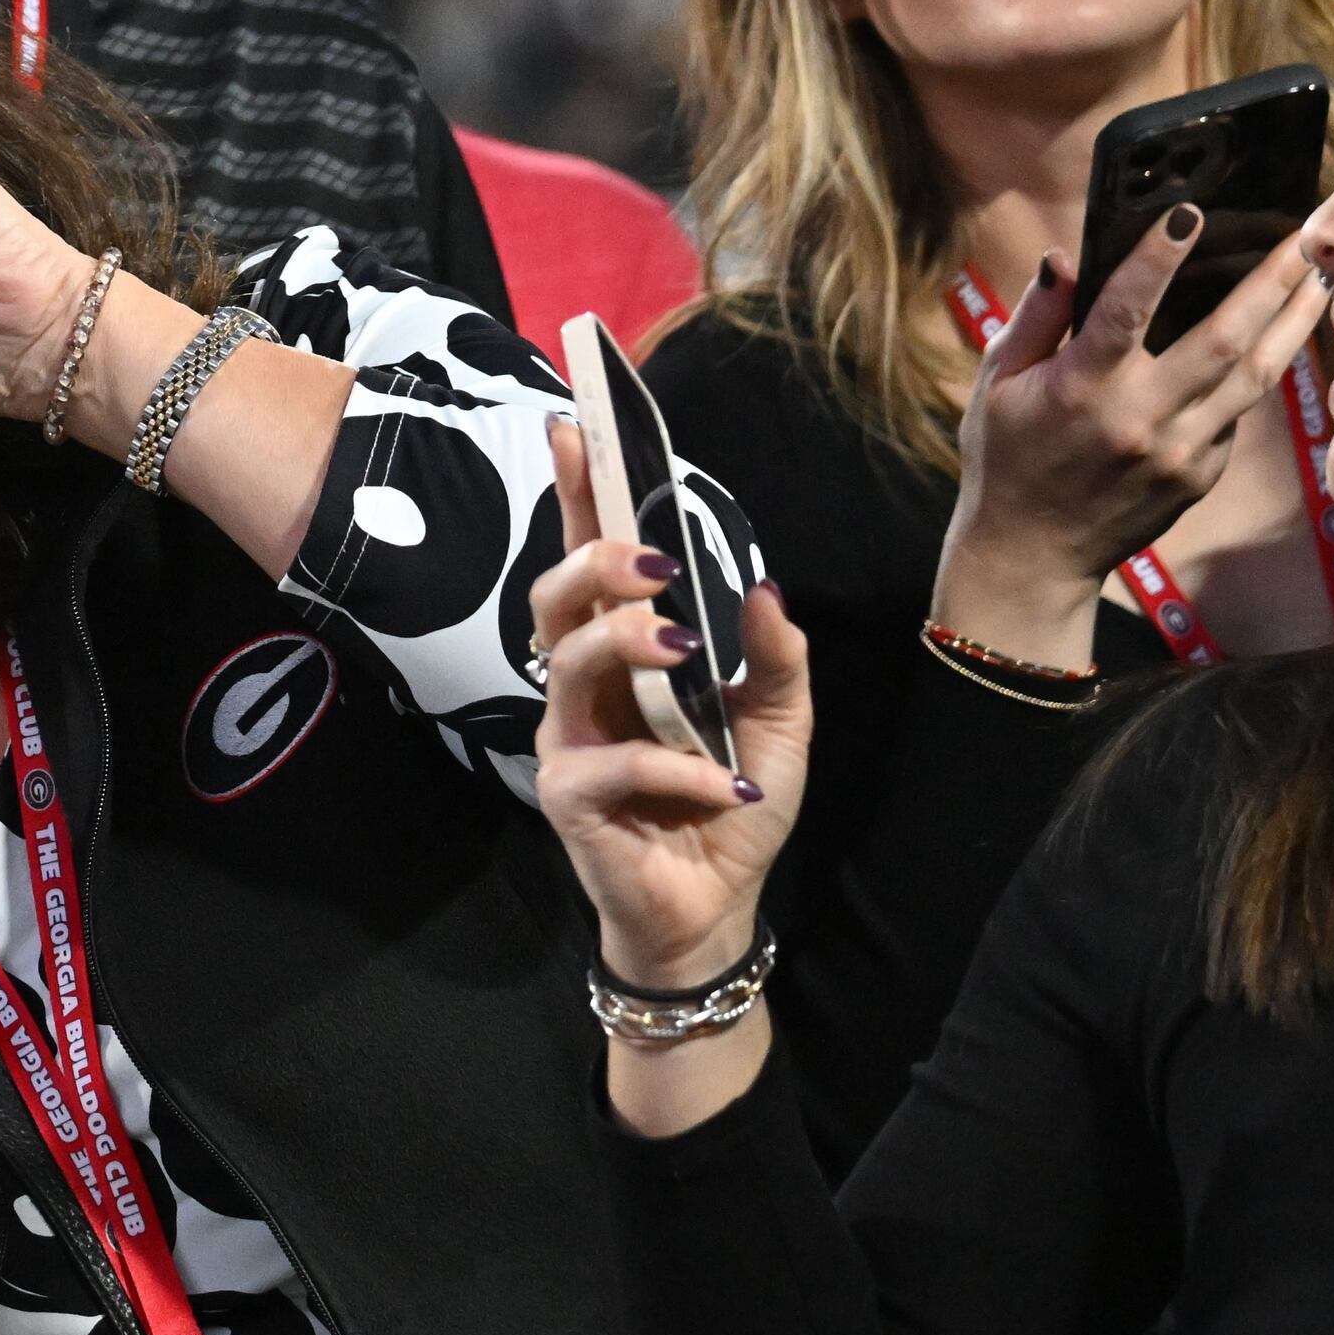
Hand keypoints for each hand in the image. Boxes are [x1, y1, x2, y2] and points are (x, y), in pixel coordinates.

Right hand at [531, 420, 806, 990]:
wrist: (716, 907)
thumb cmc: (732, 804)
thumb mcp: (780, 726)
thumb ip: (777, 661)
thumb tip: (764, 588)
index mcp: (625, 654)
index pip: (590, 561)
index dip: (577, 495)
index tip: (574, 427)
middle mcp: (582, 686)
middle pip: (553, 597)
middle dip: (594, 562)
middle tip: (654, 564)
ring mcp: (568, 738)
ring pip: (566, 661)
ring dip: (626, 642)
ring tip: (681, 648)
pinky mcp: (570, 796)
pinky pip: (613, 762)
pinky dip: (676, 768)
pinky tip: (722, 784)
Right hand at [936, 211, 1331, 664]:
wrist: (1033, 553)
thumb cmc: (1006, 456)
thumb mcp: (997, 381)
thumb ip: (1036, 318)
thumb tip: (1065, 259)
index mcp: (1079, 390)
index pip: (1124, 311)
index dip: (1155, 260)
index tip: (1188, 214)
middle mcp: (1138, 421)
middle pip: (1221, 341)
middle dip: (1269, 285)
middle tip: (1302, 241)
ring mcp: (1180, 453)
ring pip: (1254, 377)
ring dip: (1293, 323)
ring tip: (1320, 279)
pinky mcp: (1202, 475)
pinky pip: (1238, 414)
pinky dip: (1256, 372)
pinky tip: (1272, 339)